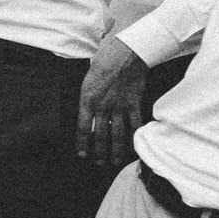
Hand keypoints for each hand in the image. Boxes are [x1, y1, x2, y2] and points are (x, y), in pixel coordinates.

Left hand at [76, 37, 147, 163]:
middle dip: (99, 151)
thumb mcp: (87, 82)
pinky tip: (135, 146)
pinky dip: (135, 136)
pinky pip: (135, 124)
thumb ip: (88, 101)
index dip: (82, 143)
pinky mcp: (134, 104)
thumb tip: (89, 117)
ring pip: (118, 134)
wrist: (123, 54)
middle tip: (99, 163)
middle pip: (100, 135)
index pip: (82, 128)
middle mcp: (103, 107)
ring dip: (116, 150)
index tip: (82, 154)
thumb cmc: (102, 63)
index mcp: (87, 101)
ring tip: (114, 161)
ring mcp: (119, 107)